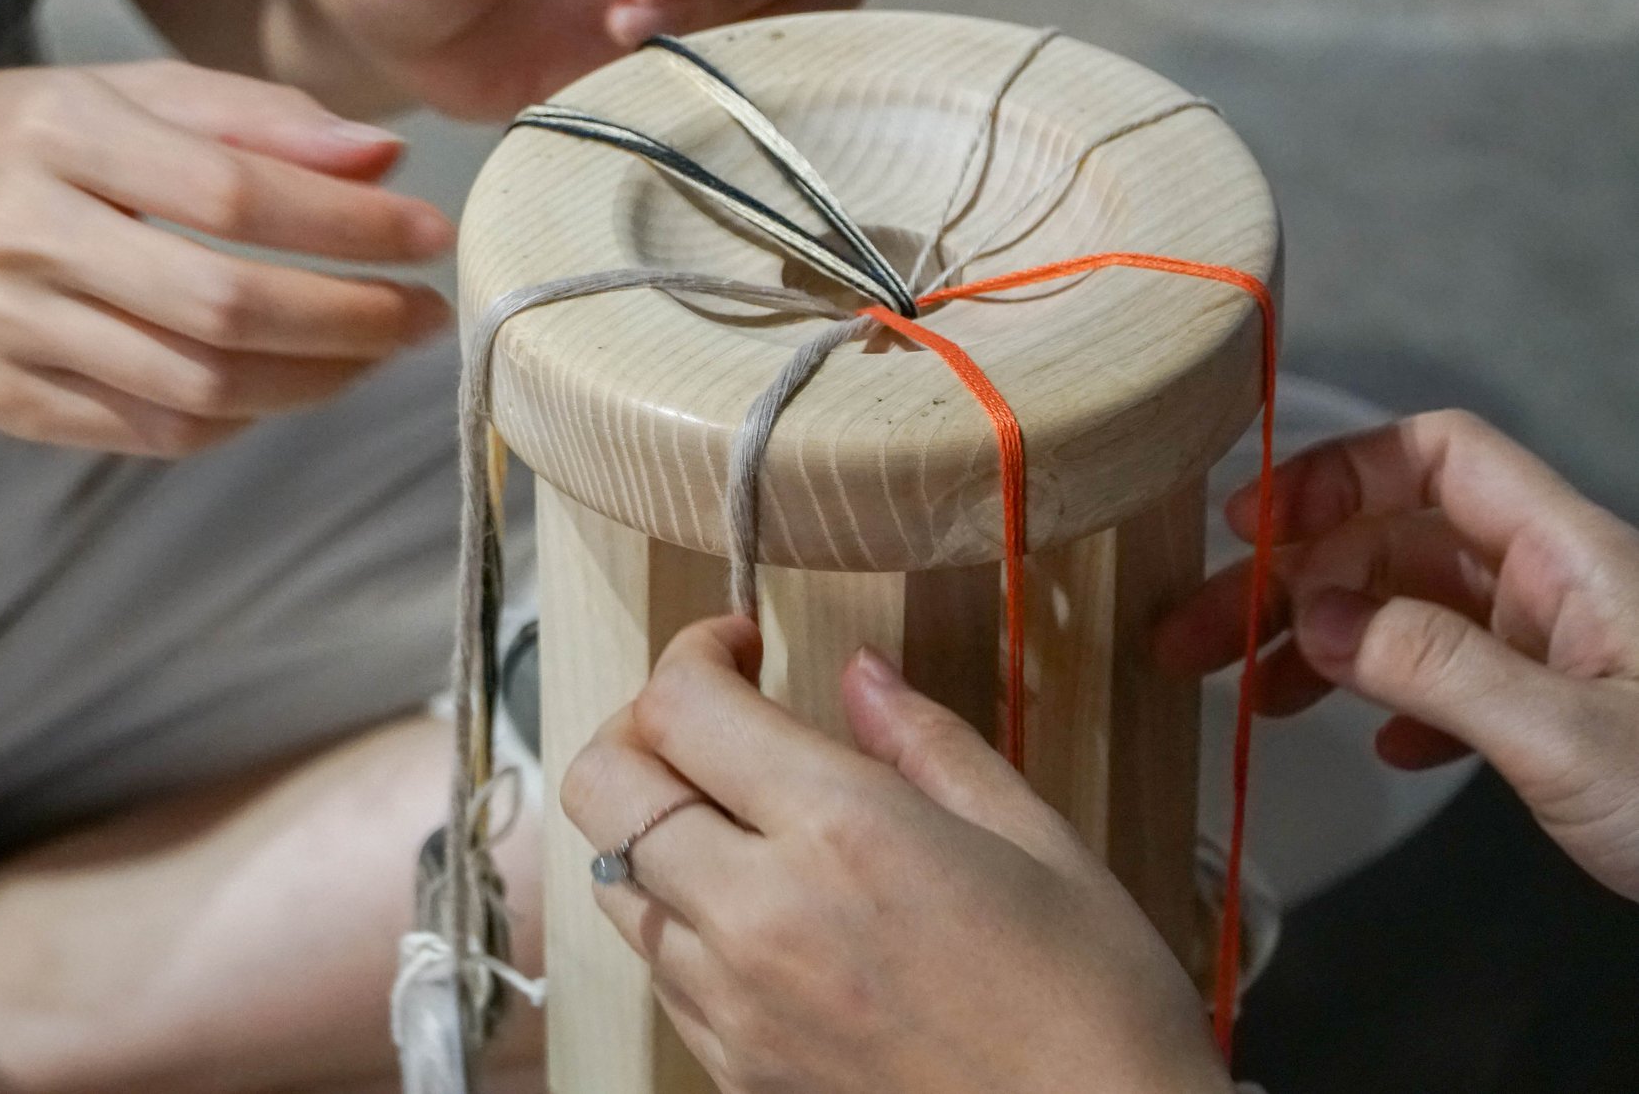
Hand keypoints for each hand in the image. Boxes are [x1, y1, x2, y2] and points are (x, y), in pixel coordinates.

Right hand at [0, 61, 453, 456]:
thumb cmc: (5, 142)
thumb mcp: (110, 90)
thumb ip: (249, 114)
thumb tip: (382, 155)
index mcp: (55, 132)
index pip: (232, 191)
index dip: (347, 223)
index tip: (428, 233)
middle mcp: (22, 232)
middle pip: (220, 302)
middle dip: (349, 318)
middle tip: (424, 314)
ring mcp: (8, 329)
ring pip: (195, 384)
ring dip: (313, 379)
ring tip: (376, 352)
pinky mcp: (7, 401)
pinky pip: (152, 428)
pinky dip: (242, 416)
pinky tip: (289, 382)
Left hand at [562, 619, 1230, 1093]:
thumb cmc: (1095, 1008)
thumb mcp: (1036, 840)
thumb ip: (927, 741)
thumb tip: (860, 673)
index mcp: (841, 830)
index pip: (681, 704)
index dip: (693, 650)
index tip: (736, 644)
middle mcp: (761, 915)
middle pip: (601, 784)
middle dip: (639, 726)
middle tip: (708, 718)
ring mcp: (735, 1002)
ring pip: (612, 877)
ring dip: (649, 825)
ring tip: (729, 813)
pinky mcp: (734, 1069)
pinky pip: (657, 967)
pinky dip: (678, 917)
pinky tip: (756, 906)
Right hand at [1159, 409, 1638, 898]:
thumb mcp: (1567, 737)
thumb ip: (1436, 666)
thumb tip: (1312, 613)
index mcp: (1572, 557)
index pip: (1435, 457)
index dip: (1334, 471)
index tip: (1248, 524)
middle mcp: (1562, 586)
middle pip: (1396, 541)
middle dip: (1288, 580)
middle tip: (1190, 635)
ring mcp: (1565, 650)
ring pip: (1413, 611)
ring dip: (1323, 643)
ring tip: (1247, 696)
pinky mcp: (1568, 714)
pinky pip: (1457, 676)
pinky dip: (1398, 698)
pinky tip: (1376, 742)